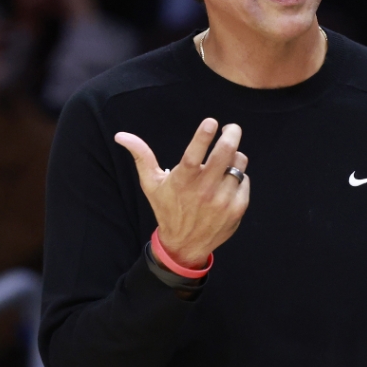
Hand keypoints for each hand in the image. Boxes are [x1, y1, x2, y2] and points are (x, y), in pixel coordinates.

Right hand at [115, 118, 249, 268]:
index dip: (203, 137)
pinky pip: (245, 180)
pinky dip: (238, 176)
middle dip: (231, 135)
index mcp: (182, 181)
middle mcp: (204, 190)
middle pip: (224, 155)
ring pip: (238, 164)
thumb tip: (121, 135)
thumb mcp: (151, 183)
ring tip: (226, 160)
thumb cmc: (167, 208)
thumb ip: (141, 156)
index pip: (193, 156)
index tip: (211, 121)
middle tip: (231, 128)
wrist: (185, 244)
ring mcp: (222, 200)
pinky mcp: (237, 208)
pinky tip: (228, 182)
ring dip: (234, 157)